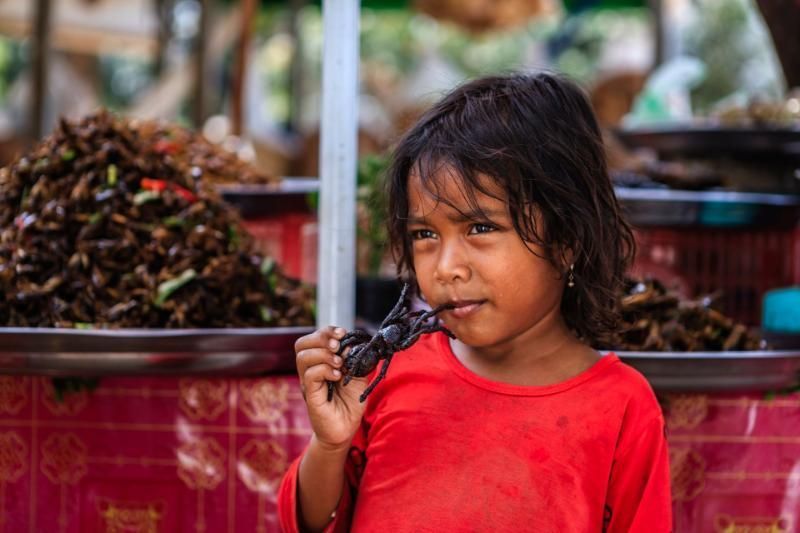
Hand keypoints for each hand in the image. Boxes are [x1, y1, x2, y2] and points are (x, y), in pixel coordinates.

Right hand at [295, 326, 367, 450]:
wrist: (346, 428)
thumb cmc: (350, 403)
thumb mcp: (357, 375)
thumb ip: (354, 359)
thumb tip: (351, 343)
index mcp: (319, 362)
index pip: (312, 338)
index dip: (326, 331)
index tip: (342, 333)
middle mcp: (310, 370)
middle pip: (301, 344)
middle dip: (321, 338)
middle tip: (337, 346)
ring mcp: (308, 383)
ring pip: (303, 357)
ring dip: (324, 355)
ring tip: (339, 364)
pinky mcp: (310, 395)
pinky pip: (309, 376)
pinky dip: (324, 370)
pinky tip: (337, 376)